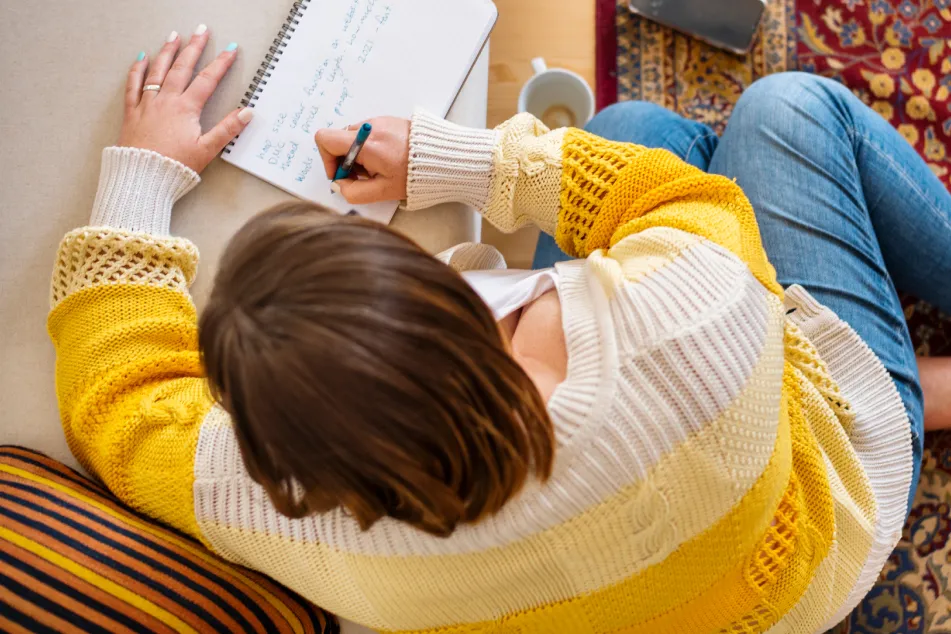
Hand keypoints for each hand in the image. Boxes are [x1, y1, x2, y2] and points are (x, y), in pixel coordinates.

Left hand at [119, 26, 252, 173]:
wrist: (142, 177)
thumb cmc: (175, 167)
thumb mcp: (207, 150)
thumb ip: (227, 129)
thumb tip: (247, 113)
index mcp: (186, 109)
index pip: (207, 80)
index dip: (221, 64)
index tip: (230, 50)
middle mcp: (166, 101)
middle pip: (182, 68)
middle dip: (193, 48)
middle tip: (200, 31)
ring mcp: (147, 104)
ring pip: (157, 71)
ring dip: (167, 52)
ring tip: (174, 37)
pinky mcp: (132, 113)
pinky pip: (133, 85)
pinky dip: (137, 70)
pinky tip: (141, 58)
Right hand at [314, 117, 410, 203]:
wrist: (444, 158)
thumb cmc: (415, 176)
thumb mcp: (383, 192)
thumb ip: (354, 192)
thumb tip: (339, 186)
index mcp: (365, 143)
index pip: (325, 139)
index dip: (327, 160)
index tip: (341, 175)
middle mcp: (369, 126)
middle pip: (339, 140)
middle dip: (345, 161)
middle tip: (363, 177)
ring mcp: (378, 120)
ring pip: (353, 137)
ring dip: (358, 155)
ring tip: (379, 169)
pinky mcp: (387, 120)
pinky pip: (367, 133)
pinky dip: (369, 147)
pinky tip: (386, 160)